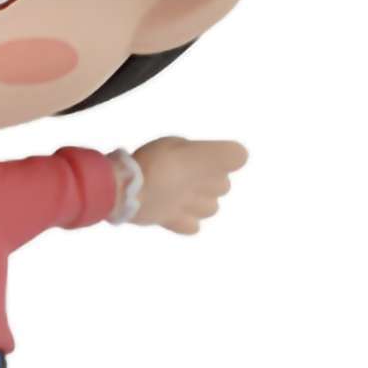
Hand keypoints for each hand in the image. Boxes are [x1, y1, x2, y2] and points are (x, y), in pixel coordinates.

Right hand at [128, 137, 247, 234]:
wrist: (129, 187)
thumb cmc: (151, 157)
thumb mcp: (174, 142)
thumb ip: (192, 154)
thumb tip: (193, 166)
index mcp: (215, 158)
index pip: (238, 156)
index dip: (222, 154)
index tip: (204, 153)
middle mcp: (215, 184)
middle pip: (223, 184)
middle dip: (207, 179)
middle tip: (182, 172)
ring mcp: (200, 207)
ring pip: (212, 207)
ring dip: (198, 201)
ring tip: (175, 192)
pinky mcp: (183, 223)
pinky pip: (193, 225)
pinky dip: (184, 219)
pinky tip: (169, 209)